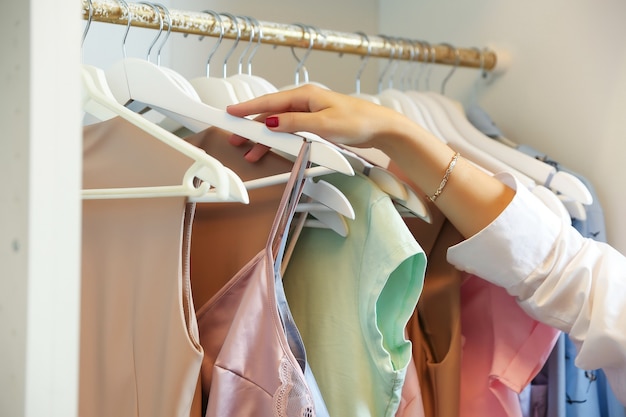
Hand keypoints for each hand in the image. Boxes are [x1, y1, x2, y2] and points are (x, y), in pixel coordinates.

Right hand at [226, 84, 411, 160]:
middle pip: (271, 114)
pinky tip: (274, 148)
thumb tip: (272, 122)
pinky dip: (280, 140)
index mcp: (305, 96)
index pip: (269, 102)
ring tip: (252, 151)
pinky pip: (291, 130)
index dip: (247, 108)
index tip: (230, 113)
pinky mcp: (316, 124)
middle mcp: (305, 102)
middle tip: (236, 137)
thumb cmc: (358, 121)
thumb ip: (295, 124)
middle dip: (252, 127)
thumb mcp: (323, 125)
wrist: (380, 127)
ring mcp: (310, 113)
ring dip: (266, 138)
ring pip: (280, 125)